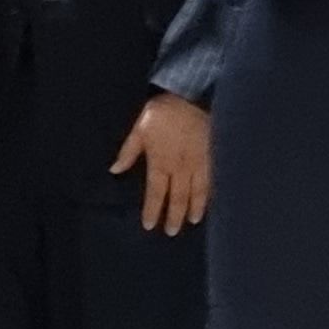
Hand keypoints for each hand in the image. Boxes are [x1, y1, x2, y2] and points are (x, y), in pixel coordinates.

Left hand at [110, 92, 211, 233]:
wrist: (192, 95)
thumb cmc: (163, 112)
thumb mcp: (139, 128)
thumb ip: (128, 151)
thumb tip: (114, 170)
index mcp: (160, 162)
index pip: (156, 192)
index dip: (153, 210)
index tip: (150, 225)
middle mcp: (180, 167)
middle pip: (178, 197)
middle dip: (174, 216)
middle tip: (172, 232)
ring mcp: (199, 162)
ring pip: (197, 191)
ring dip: (195, 207)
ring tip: (194, 221)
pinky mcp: (214, 155)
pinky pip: (213, 178)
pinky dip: (212, 192)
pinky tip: (213, 200)